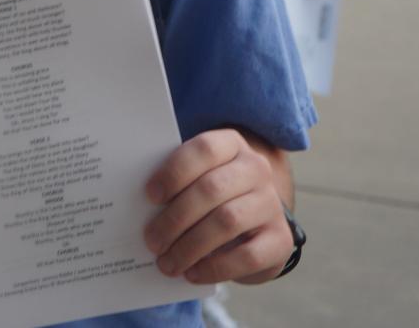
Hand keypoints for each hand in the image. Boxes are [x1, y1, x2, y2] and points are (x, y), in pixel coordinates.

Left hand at [144, 129, 291, 284]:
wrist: (254, 227)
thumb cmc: (211, 199)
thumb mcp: (196, 181)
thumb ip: (175, 185)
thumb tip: (138, 206)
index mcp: (231, 145)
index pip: (204, 149)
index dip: (175, 172)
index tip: (149, 195)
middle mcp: (256, 169)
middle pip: (212, 189)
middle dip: (175, 218)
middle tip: (151, 241)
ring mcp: (272, 204)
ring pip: (227, 221)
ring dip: (190, 246)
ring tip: (166, 262)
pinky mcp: (280, 239)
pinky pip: (247, 255)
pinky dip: (214, 267)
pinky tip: (192, 273)